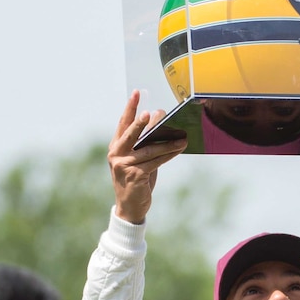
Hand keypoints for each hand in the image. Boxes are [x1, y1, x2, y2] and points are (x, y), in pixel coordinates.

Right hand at [108, 90, 186, 223]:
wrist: (130, 206)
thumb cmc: (137, 178)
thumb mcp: (138, 158)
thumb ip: (145, 142)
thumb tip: (162, 121)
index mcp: (116, 146)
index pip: (123, 123)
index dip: (130, 107)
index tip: (137, 93)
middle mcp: (116, 154)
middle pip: (131, 133)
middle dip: (142, 122)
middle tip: (153, 113)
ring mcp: (124, 165)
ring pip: (149, 149)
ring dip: (167, 142)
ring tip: (183, 137)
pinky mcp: (135, 175)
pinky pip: (156, 161)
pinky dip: (169, 154)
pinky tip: (180, 148)